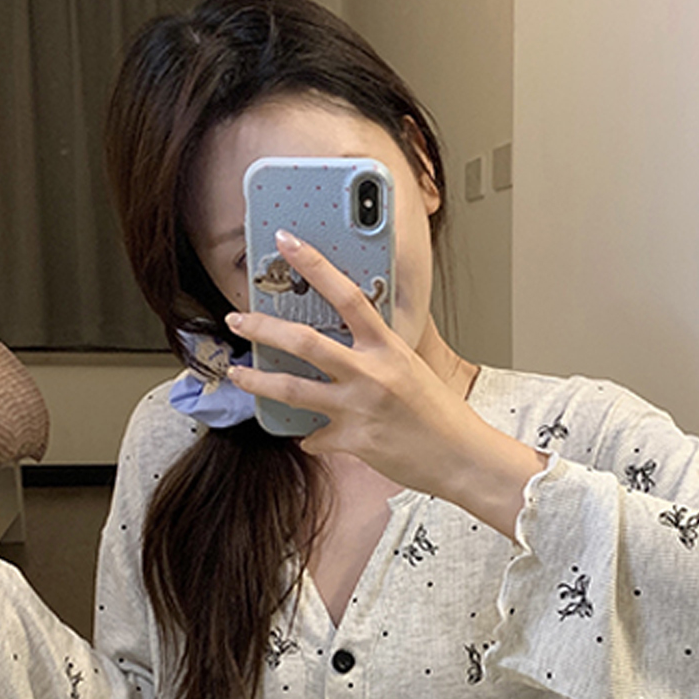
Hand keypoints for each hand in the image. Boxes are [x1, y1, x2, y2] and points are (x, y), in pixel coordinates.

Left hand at [225, 230, 543, 520]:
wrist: (461, 456)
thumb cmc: (439, 413)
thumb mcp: (410, 367)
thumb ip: (376, 352)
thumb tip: (346, 338)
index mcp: (387, 347)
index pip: (346, 294)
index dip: (314, 265)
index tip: (287, 242)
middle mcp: (370, 373)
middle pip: (304, 342)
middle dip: (263, 329)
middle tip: (238, 320)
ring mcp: (358, 408)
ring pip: (293, 390)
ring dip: (257, 382)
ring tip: (237, 375)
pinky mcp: (353, 441)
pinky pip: (314, 438)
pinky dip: (308, 437)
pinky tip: (308, 437)